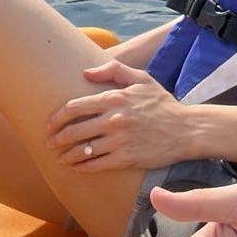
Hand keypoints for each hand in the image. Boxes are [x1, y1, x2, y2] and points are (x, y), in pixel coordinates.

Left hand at [47, 60, 184, 169]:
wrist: (186, 130)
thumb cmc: (162, 104)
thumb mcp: (142, 79)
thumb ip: (114, 70)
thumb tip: (86, 72)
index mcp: (115, 98)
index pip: (75, 107)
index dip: (57, 117)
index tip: (50, 124)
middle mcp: (114, 119)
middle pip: (73, 130)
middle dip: (57, 138)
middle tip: (50, 143)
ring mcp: (119, 141)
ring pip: (81, 150)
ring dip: (66, 155)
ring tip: (60, 157)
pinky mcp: (125, 159)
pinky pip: (95, 165)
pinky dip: (81, 167)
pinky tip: (76, 167)